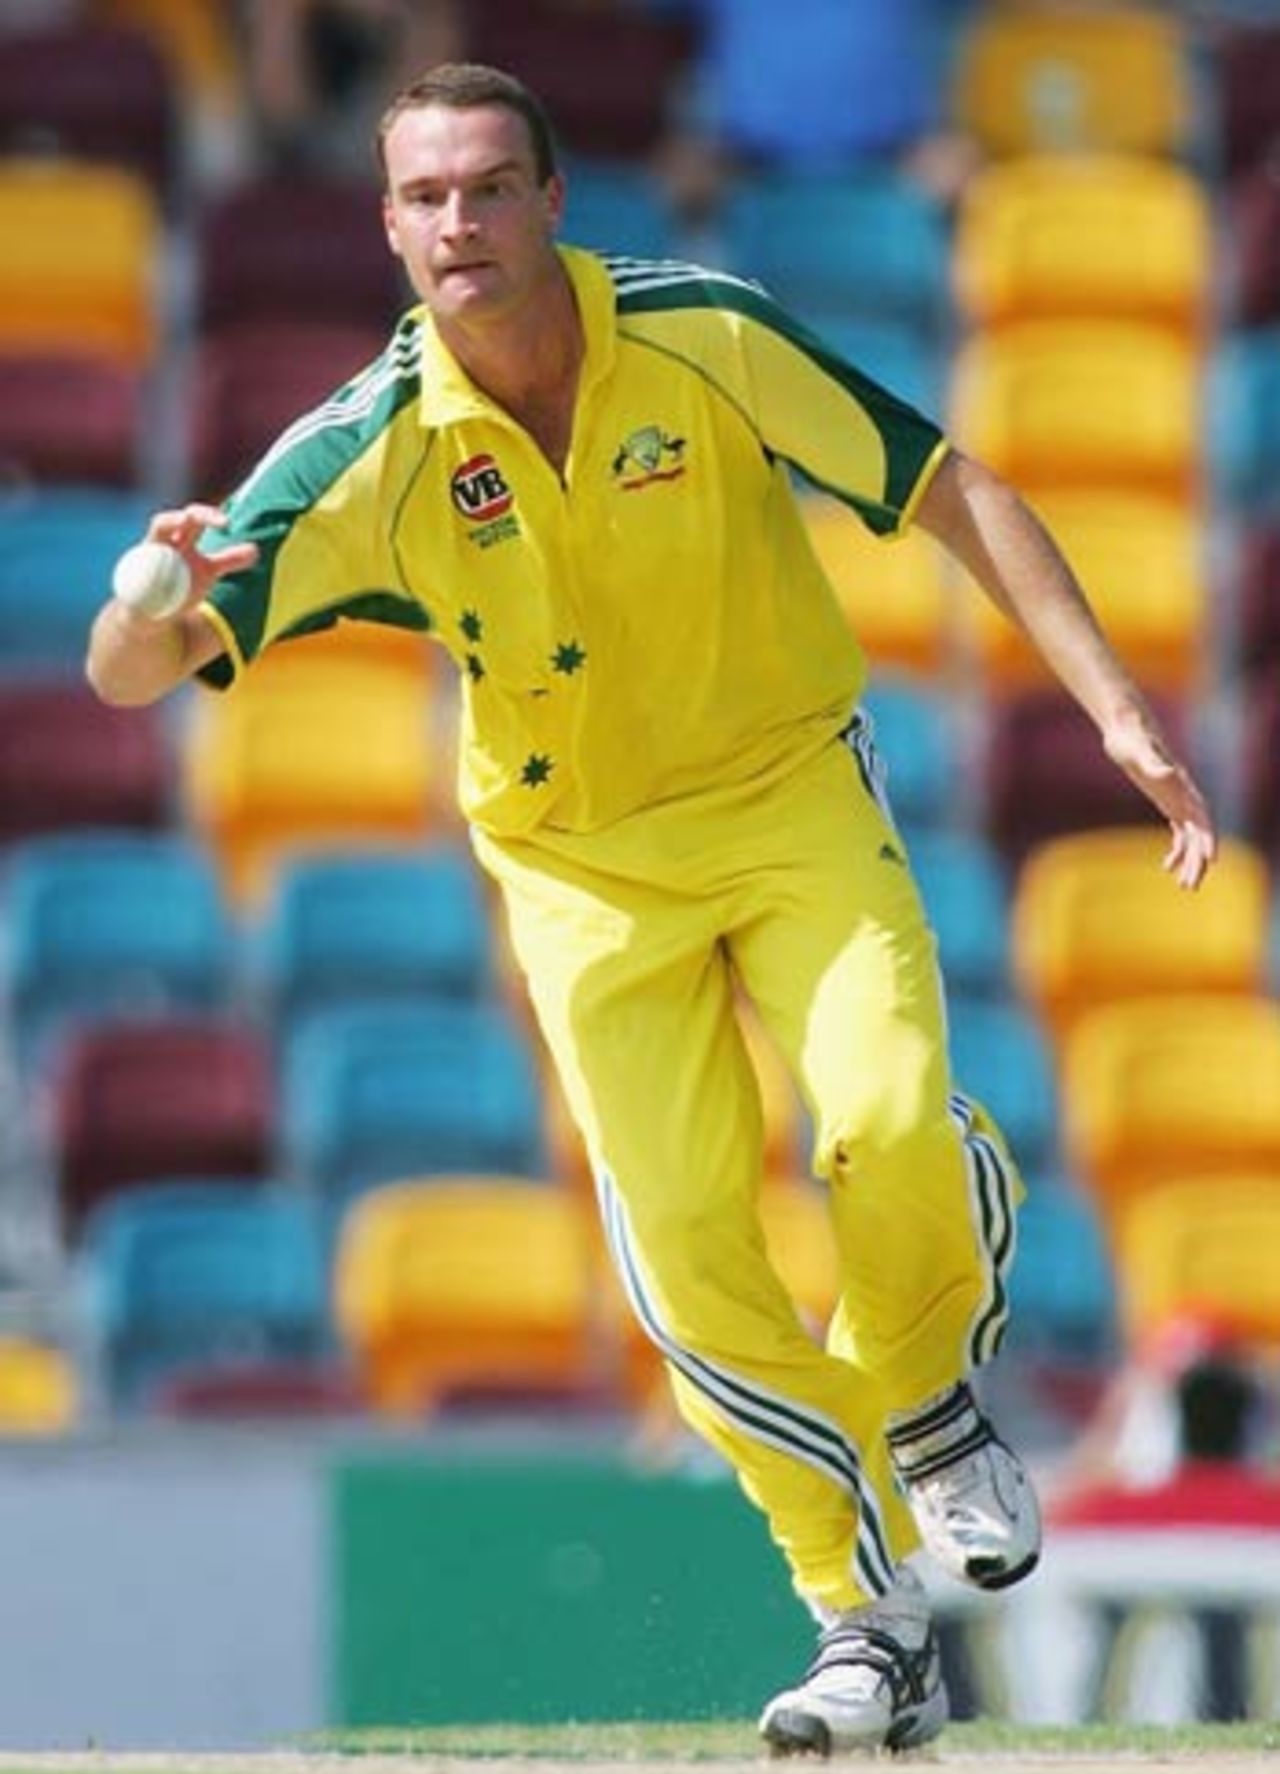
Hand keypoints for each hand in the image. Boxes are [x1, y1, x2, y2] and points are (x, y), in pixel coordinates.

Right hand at [143, 503, 258, 611]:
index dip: (209, 516)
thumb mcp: (207, 571)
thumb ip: (229, 559)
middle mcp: (163, 543)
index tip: (227, 523)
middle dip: (195, 516)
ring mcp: (147, 558)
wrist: (152, 610)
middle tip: (221, 521)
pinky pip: (142, 569)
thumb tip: (255, 549)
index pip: (194, 518)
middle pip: (174, 518)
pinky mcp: (135, 579)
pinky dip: (153, 568)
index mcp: (180, 538)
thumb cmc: (179, 583)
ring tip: (183, 520)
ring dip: (168, 524)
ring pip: (154, 534)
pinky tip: (163, 572)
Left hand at [1102, 715, 1217, 889]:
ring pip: (1191, 837)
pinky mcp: (1167, 802)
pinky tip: (1168, 866)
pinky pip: (1179, 831)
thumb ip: (1152, 762)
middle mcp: (1185, 795)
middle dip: (1197, 860)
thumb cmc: (1131, 738)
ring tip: (1184, 885)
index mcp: (1182, 787)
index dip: (1207, 839)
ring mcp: (1177, 800)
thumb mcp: (1138, 750)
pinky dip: (1177, 849)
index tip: (1210, 860)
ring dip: (1190, 860)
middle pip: (1198, 833)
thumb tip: (1166, 771)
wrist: (1126, 728)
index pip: (1202, 818)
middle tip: (1190, 886)